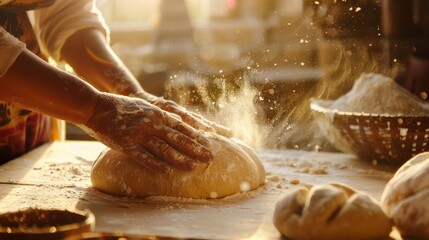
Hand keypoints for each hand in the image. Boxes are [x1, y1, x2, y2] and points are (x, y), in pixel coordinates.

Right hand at [83, 93, 213, 171]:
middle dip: (196, 149)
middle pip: (178, 139)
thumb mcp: (145, 107)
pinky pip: (143, 157)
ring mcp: (139, 134)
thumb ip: (161, 116)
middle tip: (210, 158)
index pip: (183, 127)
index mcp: (158, 114)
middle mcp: (152, 124)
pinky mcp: (126, 144)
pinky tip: (166, 172)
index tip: (209, 144)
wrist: (97, 106)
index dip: (197, 137)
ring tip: (194, 167)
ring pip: (164, 149)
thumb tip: (178, 123)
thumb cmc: (123, 107)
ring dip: (180, 159)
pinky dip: (155, 164)